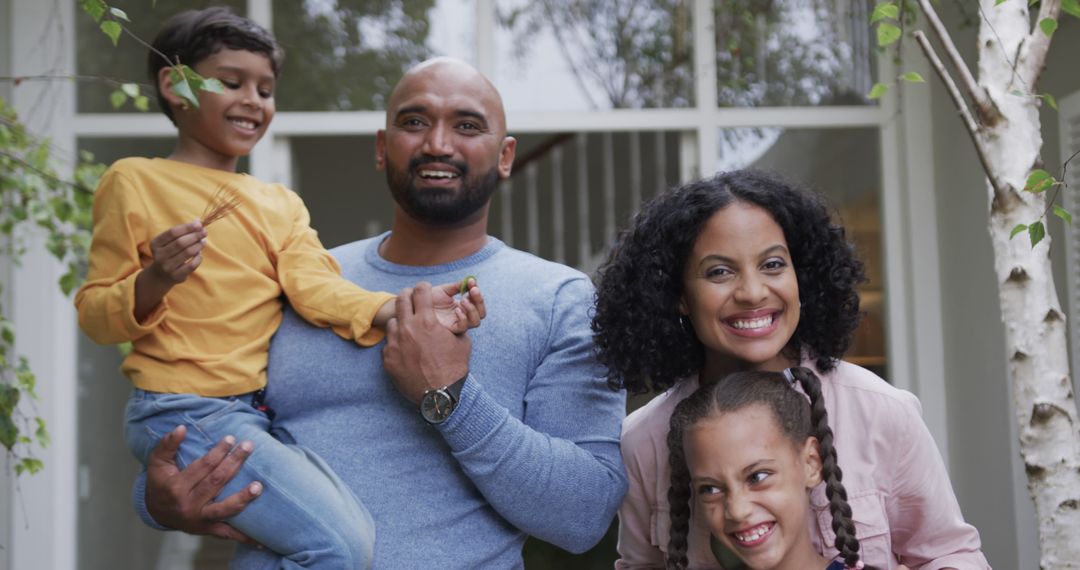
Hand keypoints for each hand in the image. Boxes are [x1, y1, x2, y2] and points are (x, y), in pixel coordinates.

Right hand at [135, 221, 207, 321]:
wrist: (160, 276)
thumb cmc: (168, 253)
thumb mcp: (169, 242)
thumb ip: (182, 232)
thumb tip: (198, 221)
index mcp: (156, 244)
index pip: (173, 232)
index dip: (187, 227)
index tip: (199, 224)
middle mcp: (159, 255)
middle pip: (180, 242)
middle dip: (195, 236)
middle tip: (204, 232)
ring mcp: (167, 267)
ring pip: (187, 253)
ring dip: (198, 245)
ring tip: (203, 241)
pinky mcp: (176, 276)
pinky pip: (191, 265)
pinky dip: (198, 258)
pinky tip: (199, 254)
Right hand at [145, 425, 260, 542]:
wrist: (156, 512)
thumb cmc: (160, 482)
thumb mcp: (157, 462)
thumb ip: (167, 444)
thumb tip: (182, 428)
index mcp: (176, 487)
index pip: (202, 466)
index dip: (218, 451)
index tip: (232, 439)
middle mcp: (188, 505)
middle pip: (216, 482)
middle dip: (234, 463)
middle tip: (249, 446)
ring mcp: (199, 519)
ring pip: (224, 509)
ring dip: (243, 498)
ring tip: (258, 486)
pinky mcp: (208, 530)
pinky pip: (228, 534)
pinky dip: (245, 536)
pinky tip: (262, 538)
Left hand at [383, 282, 470, 403]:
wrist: (440, 394)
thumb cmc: (454, 367)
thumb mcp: (461, 340)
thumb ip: (453, 324)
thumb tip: (455, 315)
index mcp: (427, 321)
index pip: (420, 290)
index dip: (423, 287)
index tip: (424, 289)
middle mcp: (408, 328)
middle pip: (400, 299)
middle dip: (407, 296)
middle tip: (411, 299)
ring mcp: (395, 343)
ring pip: (393, 322)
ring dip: (401, 322)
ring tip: (409, 330)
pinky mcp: (388, 358)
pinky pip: (389, 343)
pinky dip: (397, 343)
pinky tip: (406, 350)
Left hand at [431, 278, 485, 333]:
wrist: (416, 306)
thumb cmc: (429, 299)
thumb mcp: (445, 290)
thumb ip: (458, 286)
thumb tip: (471, 280)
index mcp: (463, 306)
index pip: (478, 303)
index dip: (477, 293)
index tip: (472, 283)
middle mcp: (463, 316)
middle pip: (481, 313)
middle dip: (479, 300)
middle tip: (473, 290)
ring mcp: (458, 323)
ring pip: (476, 322)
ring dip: (472, 309)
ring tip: (463, 301)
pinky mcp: (450, 329)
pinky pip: (463, 327)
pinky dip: (463, 318)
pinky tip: (457, 310)